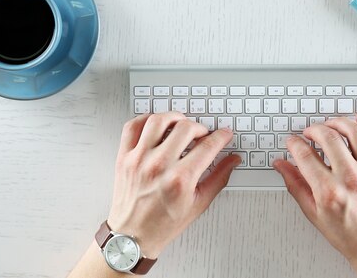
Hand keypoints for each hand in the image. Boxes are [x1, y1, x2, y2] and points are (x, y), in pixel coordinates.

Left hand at [107, 112, 240, 258]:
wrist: (133, 237)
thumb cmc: (163, 224)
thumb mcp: (199, 203)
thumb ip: (218, 177)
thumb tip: (232, 160)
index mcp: (180, 180)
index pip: (207, 146)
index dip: (221, 137)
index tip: (223, 134)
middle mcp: (158, 166)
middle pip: (186, 128)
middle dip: (200, 128)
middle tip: (203, 134)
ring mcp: (139, 159)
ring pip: (158, 121)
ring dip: (174, 118)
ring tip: (181, 125)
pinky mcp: (124, 157)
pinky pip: (133, 126)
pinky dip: (146, 119)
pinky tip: (156, 126)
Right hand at [273, 114, 356, 277]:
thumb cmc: (348, 234)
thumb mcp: (313, 213)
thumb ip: (295, 184)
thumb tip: (281, 165)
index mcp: (328, 191)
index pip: (304, 155)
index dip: (294, 143)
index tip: (292, 142)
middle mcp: (350, 178)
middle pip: (328, 137)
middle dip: (313, 129)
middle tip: (309, 132)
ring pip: (354, 132)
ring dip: (338, 122)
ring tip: (329, 124)